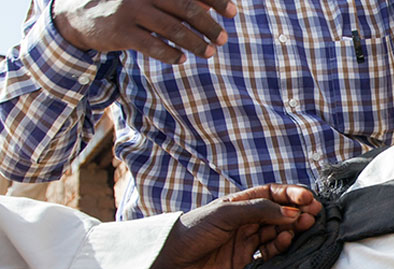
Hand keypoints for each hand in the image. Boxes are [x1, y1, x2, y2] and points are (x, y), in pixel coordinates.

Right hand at [52, 0, 238, 63]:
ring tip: (208, 53)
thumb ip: (178, 1)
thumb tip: (213, 6)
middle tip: (222, 39)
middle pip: (186, 8)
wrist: (81, 14)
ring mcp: (130, 11)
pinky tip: (181, 59)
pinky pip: (152, 46)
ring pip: (172, 29)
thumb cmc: (129, 6)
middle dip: (209, 25)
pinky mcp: (120, 32)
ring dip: (195, 43)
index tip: (233, 12)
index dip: (216, 0)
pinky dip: (170, 54)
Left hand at [146, 184, 322, 268]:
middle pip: (279, 213)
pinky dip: (281, 246)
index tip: (307, 198)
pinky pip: (271, 253)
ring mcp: (246, 242)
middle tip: (313, 213)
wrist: (169, 264)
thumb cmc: (193, 232)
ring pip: (278, 232)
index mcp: (239, 204)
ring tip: (304, 225)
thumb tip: (291, 212)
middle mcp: (244, 222)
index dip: (290, 195)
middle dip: (297, 211)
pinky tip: (286, 240)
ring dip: (292, 228)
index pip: (271, 195)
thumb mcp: (226, 213)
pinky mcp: (246, 262)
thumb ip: (260, 211)